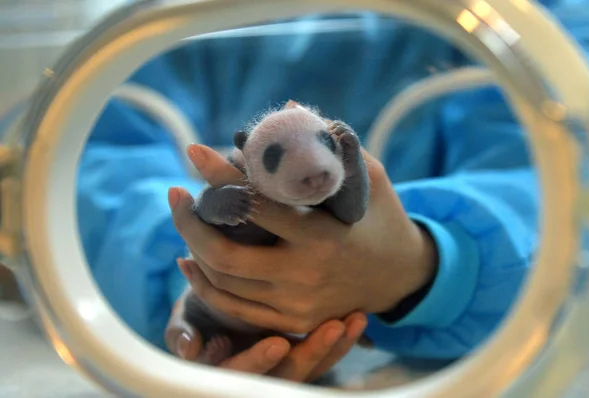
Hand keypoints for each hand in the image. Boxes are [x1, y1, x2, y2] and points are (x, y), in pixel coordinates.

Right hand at [164, 290, 366, 381]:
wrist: (221, 297)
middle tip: (333, 326)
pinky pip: (326, 355)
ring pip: (314, 367)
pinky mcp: (303, 354)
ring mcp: (285, 366)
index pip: (241, 374)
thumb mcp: (186, 316)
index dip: (258, 361)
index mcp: (227, 371)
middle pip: (288, 374)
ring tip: (355, 319)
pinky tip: (358, 318)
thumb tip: (188, 349)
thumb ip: (182, 331)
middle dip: (313, 352)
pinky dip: (343, 340)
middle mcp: (260, 373)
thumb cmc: (200, 309)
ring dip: (336, 346)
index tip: (277, 342)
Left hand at [169, 143, 437, 333]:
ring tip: (184, 218)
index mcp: (323, 235)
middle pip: (224, 253)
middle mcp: (304, 275)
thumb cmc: (382, 216)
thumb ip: (328, 144)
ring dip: (193, 247)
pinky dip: (204, 284)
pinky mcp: (291, 320)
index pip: (256, 203)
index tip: (193, 151)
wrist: (402, 275)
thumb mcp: (367, 176)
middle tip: (176, 194)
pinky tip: (189, 260)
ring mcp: (295, 303)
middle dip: (189, 221)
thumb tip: (289, 106)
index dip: (219, 174)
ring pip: (223, 282)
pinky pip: (234, 308)